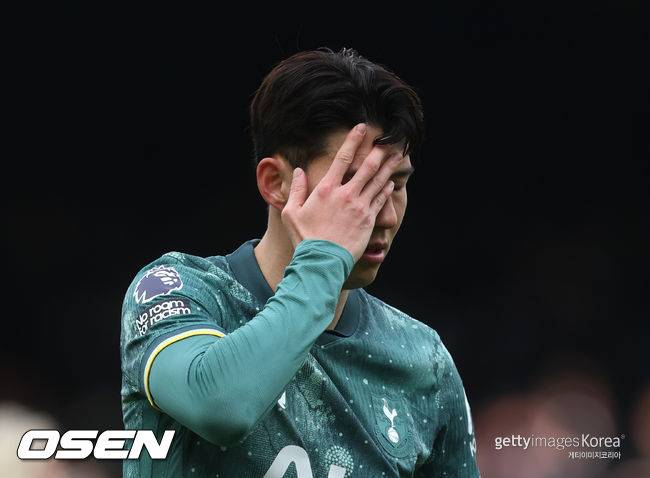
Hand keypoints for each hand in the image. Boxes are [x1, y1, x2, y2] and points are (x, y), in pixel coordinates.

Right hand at [281, 123, 401, 261]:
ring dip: (388, 167)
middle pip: (367, 167)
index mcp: (326, 189)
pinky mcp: (368, 220)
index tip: (361, 128)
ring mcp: (359, 207)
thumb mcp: (291, 212)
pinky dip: (386, 189)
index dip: (353, 140)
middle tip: (388, 140)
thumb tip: (298, 171)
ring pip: (378, 181)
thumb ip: (296, 189)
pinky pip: (380, 200)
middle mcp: (345, 194)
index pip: (342, 158)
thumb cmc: (305, 238)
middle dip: (378, 151)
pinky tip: (390, 183)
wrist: (322, 261)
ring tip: (397, 156)